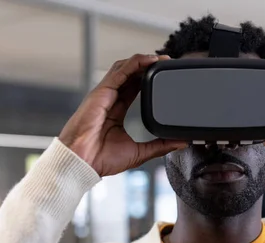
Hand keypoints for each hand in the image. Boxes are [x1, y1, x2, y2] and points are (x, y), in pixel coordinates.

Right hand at [59, 54, 186, 176]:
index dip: (147, 79)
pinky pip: (120, 71)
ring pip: (125, 68)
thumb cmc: (101, 159)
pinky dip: (135, 63)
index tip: (164, 76)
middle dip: (148, 66)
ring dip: (143, 60)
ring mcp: (105, 94)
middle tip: (167, 63)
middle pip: (130, 74)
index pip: (134, 88)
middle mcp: (110, 100)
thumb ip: (160, 145)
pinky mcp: (102, 92)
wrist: (83, 162)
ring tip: (161, 58)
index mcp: (116, 112)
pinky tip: (150, 60)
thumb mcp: (140, 152)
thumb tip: (182, 142)